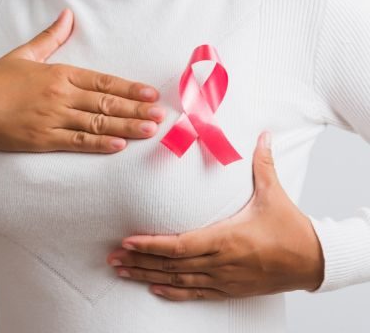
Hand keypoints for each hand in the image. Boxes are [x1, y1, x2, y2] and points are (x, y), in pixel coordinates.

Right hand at [0, 8, 165, 152]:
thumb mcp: (23, 55)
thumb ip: (50, 37)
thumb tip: (68, 14)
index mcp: (58, 74)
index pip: (102, 81)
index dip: (129, 88)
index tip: (151, 94)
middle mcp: (59, 95)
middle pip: (105, 103)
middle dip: (135, 109)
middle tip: (161, 116)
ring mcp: (51, 118)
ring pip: (96, 123)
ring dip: (125, 127)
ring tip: (149, 131)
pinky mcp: (41, 139)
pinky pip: (75, 141)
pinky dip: (98, 144)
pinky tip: (118, 146)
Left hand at [106, 131, 324, 299]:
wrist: (314, 261)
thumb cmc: (292, 228)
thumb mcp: (274, 194)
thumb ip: (262, 164)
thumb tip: (262, 133)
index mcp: (227, 239)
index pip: (180, 245)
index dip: (151, 245)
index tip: (127, 240)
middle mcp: (221, 262)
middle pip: (171, 265)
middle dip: (139, 261)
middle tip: (112, 257)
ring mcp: (224, 279)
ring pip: (178, 280)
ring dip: (147, 276)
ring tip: (122, 271)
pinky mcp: (229, 289)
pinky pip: (195, 293)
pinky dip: (173, 291)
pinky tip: (154, 288)